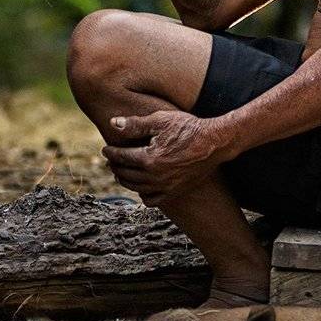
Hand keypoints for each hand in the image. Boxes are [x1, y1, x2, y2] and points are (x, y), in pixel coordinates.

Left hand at [100, 110, 233, 204]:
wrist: (214, 142)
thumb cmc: (188, 128)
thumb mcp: (160, 120)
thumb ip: (135, 124)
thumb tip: (113, 124)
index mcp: (149, 159)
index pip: (122, 157)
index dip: (111, 153)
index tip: (106, 149)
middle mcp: (155, 177)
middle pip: (127, 174)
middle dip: (116, 166)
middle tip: (111, 160)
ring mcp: (166, 186)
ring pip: (137, 188)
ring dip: (126, 181)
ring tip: (121, 173)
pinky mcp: (176, 191)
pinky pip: (153, 200)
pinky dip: (144, 196)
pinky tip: (141, 188)